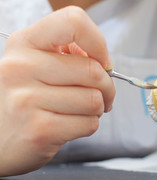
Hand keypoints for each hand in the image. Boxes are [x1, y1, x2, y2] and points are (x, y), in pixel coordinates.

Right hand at [0, 6, 114, 175]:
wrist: (1, 140)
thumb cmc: (28, 100)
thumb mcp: (39, 66)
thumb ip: (70, 55)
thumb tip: (102, 60)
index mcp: (25, 43)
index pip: (73, 22)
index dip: (98, 43)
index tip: (102, 61)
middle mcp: (21, 66)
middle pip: (93, 71)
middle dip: (106, 87)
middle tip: (100, 95)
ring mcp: (26, 99)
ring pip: (94, 100)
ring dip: (97, 109)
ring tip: (79, 110)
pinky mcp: (39, 129)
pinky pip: (89, 123)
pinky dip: (89, 125)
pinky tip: (70, 125)